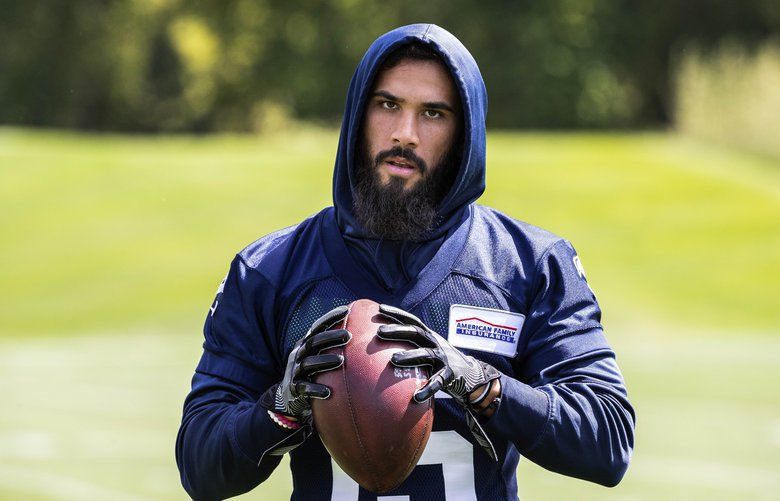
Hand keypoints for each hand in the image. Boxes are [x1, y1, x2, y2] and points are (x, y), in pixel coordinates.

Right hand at [260, 305, 350, 420]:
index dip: (330, 318)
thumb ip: (335, 346)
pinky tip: (328, 392)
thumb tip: (366, 332)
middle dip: (330, 337)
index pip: (317, 327)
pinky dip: (315, 389)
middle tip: (348, 335)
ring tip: (341, 360)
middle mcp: (298, 354)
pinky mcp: (293, 388)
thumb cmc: (313, 373)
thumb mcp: (319, 356)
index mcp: (306, 344)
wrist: (289, 396)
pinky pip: (304, 388)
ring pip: (308, 363)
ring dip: (324, 361)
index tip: (346, 311)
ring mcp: (295, 371)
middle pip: (313, 342)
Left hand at [376, 304, 500, 403]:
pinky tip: (417, 397)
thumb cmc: (439, 360)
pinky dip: (428, 389)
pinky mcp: (450, 374)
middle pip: (416, 333)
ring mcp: (443, 358)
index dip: (397, 313)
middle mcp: (435, 343)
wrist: (468, 374)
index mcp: (428, 336)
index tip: (380, 308)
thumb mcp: (426, 348)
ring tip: (393, 359)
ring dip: (409, 356)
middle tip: (380, 332)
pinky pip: (438, 382)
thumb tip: (381, 345)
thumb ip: (410, 345)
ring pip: (425, 355)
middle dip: (398, 331)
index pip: (411, 320)